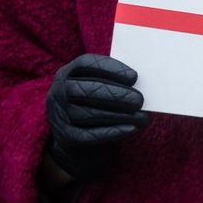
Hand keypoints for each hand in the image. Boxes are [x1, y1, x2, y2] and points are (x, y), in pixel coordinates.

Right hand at [45, 54, 149, 182]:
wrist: (75, 138)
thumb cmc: (95, 104)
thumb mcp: (98, 87)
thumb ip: (114, 81)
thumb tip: (145, 81)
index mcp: (67, 73)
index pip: (86, 63)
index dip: (111, 68)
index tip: (134, 76)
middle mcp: (58, 92)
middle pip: (87, 90)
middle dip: (117, 95)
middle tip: (140, 100)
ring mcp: (59, 115)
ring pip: (90, 114)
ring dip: (120, 115)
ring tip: (142, 117)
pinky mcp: (65, 137)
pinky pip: (90, 135)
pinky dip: (113, 132)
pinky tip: (131, 129)